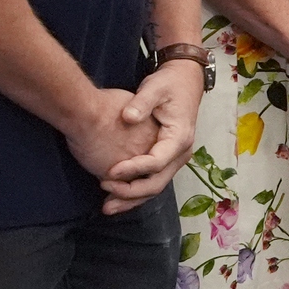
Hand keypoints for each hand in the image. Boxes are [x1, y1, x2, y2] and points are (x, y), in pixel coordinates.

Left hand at [66, 87, 177, 214]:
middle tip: (104, 190)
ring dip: (131, 199)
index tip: (109, 171)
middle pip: (157, 182)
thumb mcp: (155, 88)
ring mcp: (175, 159)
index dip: (132, 169)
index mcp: (179, 138)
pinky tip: (115, 197)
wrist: (184, 82)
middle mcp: (181, 153)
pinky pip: (151, 181)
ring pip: (154, 187)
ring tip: (106, 206)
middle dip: (130, 192)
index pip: (156, 161)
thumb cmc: (169, 85)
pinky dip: (134, 192)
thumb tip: (128, 117)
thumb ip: (142, 102)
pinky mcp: (166, 160)